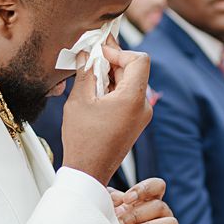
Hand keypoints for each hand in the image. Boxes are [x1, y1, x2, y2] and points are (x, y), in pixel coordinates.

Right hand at [61, 46, 151, 184]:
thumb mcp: (79, 100)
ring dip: (112, 76)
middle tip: (91, 59)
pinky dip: (114, 89)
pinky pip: (128, 96)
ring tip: (90, 80)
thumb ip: (85, 72)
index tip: (100, 52)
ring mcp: (141, 116)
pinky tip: (96, 94)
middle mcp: (143, 106)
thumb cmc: (83, 140)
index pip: (139, 60)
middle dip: (113, 62)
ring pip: (131, 82)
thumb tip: (86, 54)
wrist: (88, 171)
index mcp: (133, 98)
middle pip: (135, 70)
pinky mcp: (135, 122)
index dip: (119, 51)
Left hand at [114, 178, 178, 223]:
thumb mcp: (109, 218)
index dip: (145, 189)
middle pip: (159, 206)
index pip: (157, 186)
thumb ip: (110, 203)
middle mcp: (161, 216)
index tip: (126, 199)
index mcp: (148, 202)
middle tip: (119, 223)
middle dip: (136, 214)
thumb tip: (111, 195)